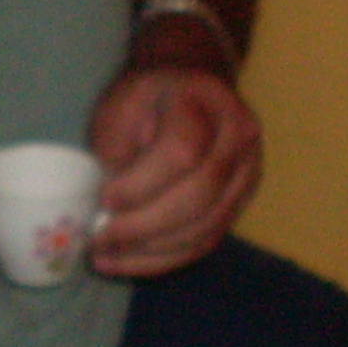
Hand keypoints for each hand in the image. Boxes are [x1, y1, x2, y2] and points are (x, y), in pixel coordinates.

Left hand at [88, 56, 260, 277]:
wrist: (192, 85)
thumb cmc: (149, 96)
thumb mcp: (122, 103)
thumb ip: (116, 148)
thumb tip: (104, 208)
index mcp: (207, 100)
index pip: (181, 153)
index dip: (141, 185)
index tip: (104, 200)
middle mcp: (239, 137)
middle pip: (199, 197)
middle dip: (145, 227)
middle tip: (100, 239)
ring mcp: (247, 172)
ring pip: (206, 227)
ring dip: (152, 252)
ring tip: (106, 258)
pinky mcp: (240, 201)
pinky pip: (207, 240)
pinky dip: (166, 258)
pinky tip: (130, 261)